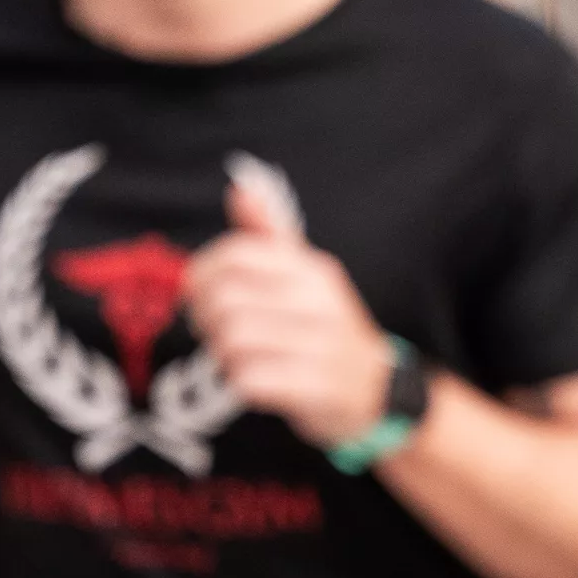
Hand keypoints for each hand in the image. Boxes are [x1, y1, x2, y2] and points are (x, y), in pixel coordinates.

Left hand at [183, 178, 392, 450]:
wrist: (376, 389)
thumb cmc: (325, 329)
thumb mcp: (306, 277)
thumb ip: (268, 236)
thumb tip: (241, 189)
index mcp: (312, 269)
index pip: (234, 255)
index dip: (201, 275)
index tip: (201, 294)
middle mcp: (321, 302)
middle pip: (225, 300)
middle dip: (207, 320)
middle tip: (216, 331)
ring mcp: (322, 346)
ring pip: (232, 340)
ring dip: (223, 354)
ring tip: (238, 357)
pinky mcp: (317, 388)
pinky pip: (249, 379)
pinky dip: (240, 383)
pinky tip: (255, 380)